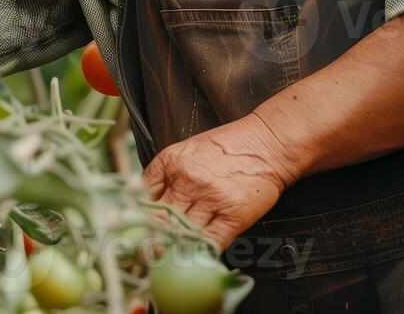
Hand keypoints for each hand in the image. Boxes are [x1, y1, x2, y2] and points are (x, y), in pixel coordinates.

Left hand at [142, 113, 301, 249]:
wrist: (266, 143)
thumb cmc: (226, 147)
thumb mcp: (186, 151)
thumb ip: (165, 175)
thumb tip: (146, 203)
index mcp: (171, 163)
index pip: (144, 198)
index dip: (138, 219)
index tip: (136, 233)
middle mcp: (188, 181)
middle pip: (161, 219)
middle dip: (153, 239)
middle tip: (146, 254)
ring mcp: (211, 199)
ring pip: (183, 233)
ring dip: (175, 248)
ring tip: (168, 259)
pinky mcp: (234, 214)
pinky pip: (210, 241)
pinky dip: (200, 251)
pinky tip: (194, 256)